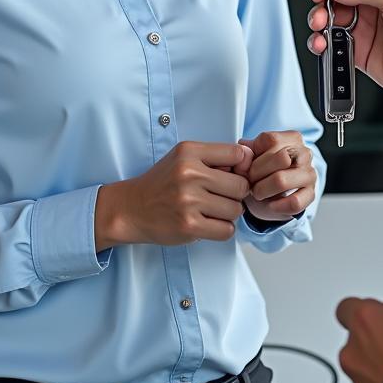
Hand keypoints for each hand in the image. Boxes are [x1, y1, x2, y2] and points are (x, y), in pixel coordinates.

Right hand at [95, 141, 251, 248]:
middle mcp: (189, 174)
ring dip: (229, 213)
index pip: (237, 154)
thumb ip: (215, 157)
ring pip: (235, 210)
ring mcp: (188, 201)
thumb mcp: (184, 158)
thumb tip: (251, 160)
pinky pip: (226, 230)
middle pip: (241, 185)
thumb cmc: (163, 183)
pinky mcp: (188, 226)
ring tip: (213, 210)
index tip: (235, 175)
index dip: (242, 167)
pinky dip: (222, 229)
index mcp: (189, 151)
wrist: (132, 208)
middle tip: (223, 197)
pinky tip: (209, 223)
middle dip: (237, 194)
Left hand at [236, 130, 316, 221]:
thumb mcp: (254, 156)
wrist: (274, 193)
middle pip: (279, 158)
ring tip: (257, 193)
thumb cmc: (264, 170)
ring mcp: (309, 174)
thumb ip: (248, 151)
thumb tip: (242, 151)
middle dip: (257, 172)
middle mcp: (304, 153)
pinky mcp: (311, 194)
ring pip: (282, 181)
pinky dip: (277, 206)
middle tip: (249, 180)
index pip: (271, 139)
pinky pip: (294, 202)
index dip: (253, 154)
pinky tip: (270, 204)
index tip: (246, 164)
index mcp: (292, 138)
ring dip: (263, 189)